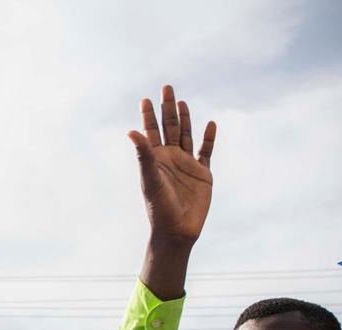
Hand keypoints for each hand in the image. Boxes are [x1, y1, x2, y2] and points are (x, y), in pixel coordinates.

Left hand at [128, 85, 216, 249]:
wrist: (177, 230)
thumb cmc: (159, 207)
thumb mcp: (150, 179)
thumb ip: (143, 155)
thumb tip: (131, 132)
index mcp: (155, 159)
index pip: (151, 132)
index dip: (148, 116)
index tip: (145, 99)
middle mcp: (170, 159)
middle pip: (170, 128)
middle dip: (167, 109)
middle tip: (166, 87)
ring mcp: (187, 165)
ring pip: (187, 136)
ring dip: (185, 119)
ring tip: (181, 102)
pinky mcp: (203, 174)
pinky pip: (206, 152)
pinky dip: (208, 138)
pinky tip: (210, 124)